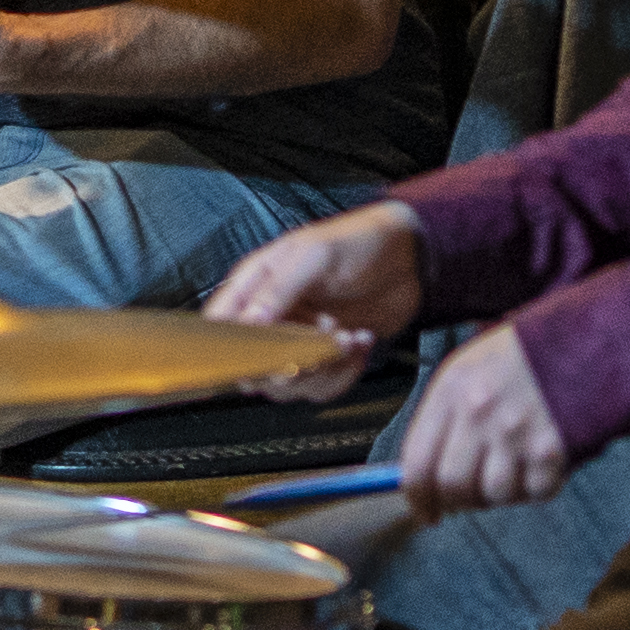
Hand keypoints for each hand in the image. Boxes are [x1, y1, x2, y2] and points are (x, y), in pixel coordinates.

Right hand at [203, 203, 431, 399]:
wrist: (409, 258)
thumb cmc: (357, 242)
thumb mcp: (313, 255)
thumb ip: (278, 289)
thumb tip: (247, 324)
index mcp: (254, 286)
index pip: (220, 327)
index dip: (230, 348)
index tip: (259, 354)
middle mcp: (270, 318)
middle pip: (253, 368)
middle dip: (287, 364)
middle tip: (318, 344)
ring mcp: (297, 340)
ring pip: (288, 385)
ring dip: (322, 369)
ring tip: (346, 336)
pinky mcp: (325, 357)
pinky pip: (321, 387)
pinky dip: (344, 374)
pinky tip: (359, 342)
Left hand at [392, 319, 573, 511]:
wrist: (587, 337)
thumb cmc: (524, 355)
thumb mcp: (470, 368)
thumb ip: (442, 418)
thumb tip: (418, 474)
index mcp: (452, 389)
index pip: (416, 463)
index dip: (418, 498)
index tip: (426, 512)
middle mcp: (479, 411)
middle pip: (452, 486)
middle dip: (460, 501)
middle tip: (472, 497)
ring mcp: (516, 431)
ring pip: (493, 495)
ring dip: (501, 493)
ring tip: (514, 470)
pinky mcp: (552, 448)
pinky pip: (535, 493)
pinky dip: (537, 488)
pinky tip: (542, 464)